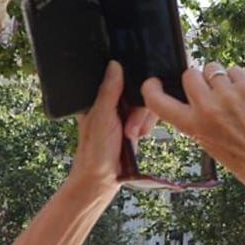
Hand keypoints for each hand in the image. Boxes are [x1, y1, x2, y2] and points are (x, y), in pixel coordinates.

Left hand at [73, 63, 159, 192]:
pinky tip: (139, 136)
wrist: (103, 180)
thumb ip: (109, 91)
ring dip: (143, 121)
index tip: (137, 96)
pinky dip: (147, 126)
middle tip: (129, 129)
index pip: (121, 77)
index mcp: (98, 96)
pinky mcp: (133, 124)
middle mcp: (111, 102)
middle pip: (138, 91)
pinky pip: (148, 116)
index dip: (132, 84)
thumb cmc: (95, 151)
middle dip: (139, 111)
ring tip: (132, 136)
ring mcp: (123, 114)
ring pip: (145, 104)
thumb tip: (114, 64)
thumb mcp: (102, 118)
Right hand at [141, 63, 244, 190]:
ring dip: (219, 77)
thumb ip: (195, 118)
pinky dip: (238, 79)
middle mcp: (207, 108)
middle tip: (209, 92)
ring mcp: (228, 96)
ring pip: (213, 68)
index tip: (155, 83)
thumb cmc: (241, 158)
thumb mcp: (206, 141)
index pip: (156, 100)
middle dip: (197, 80)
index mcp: (191, 126)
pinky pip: (235, 70)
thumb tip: (191, 93)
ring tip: (230, 95)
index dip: (151, 88)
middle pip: (189, 74)